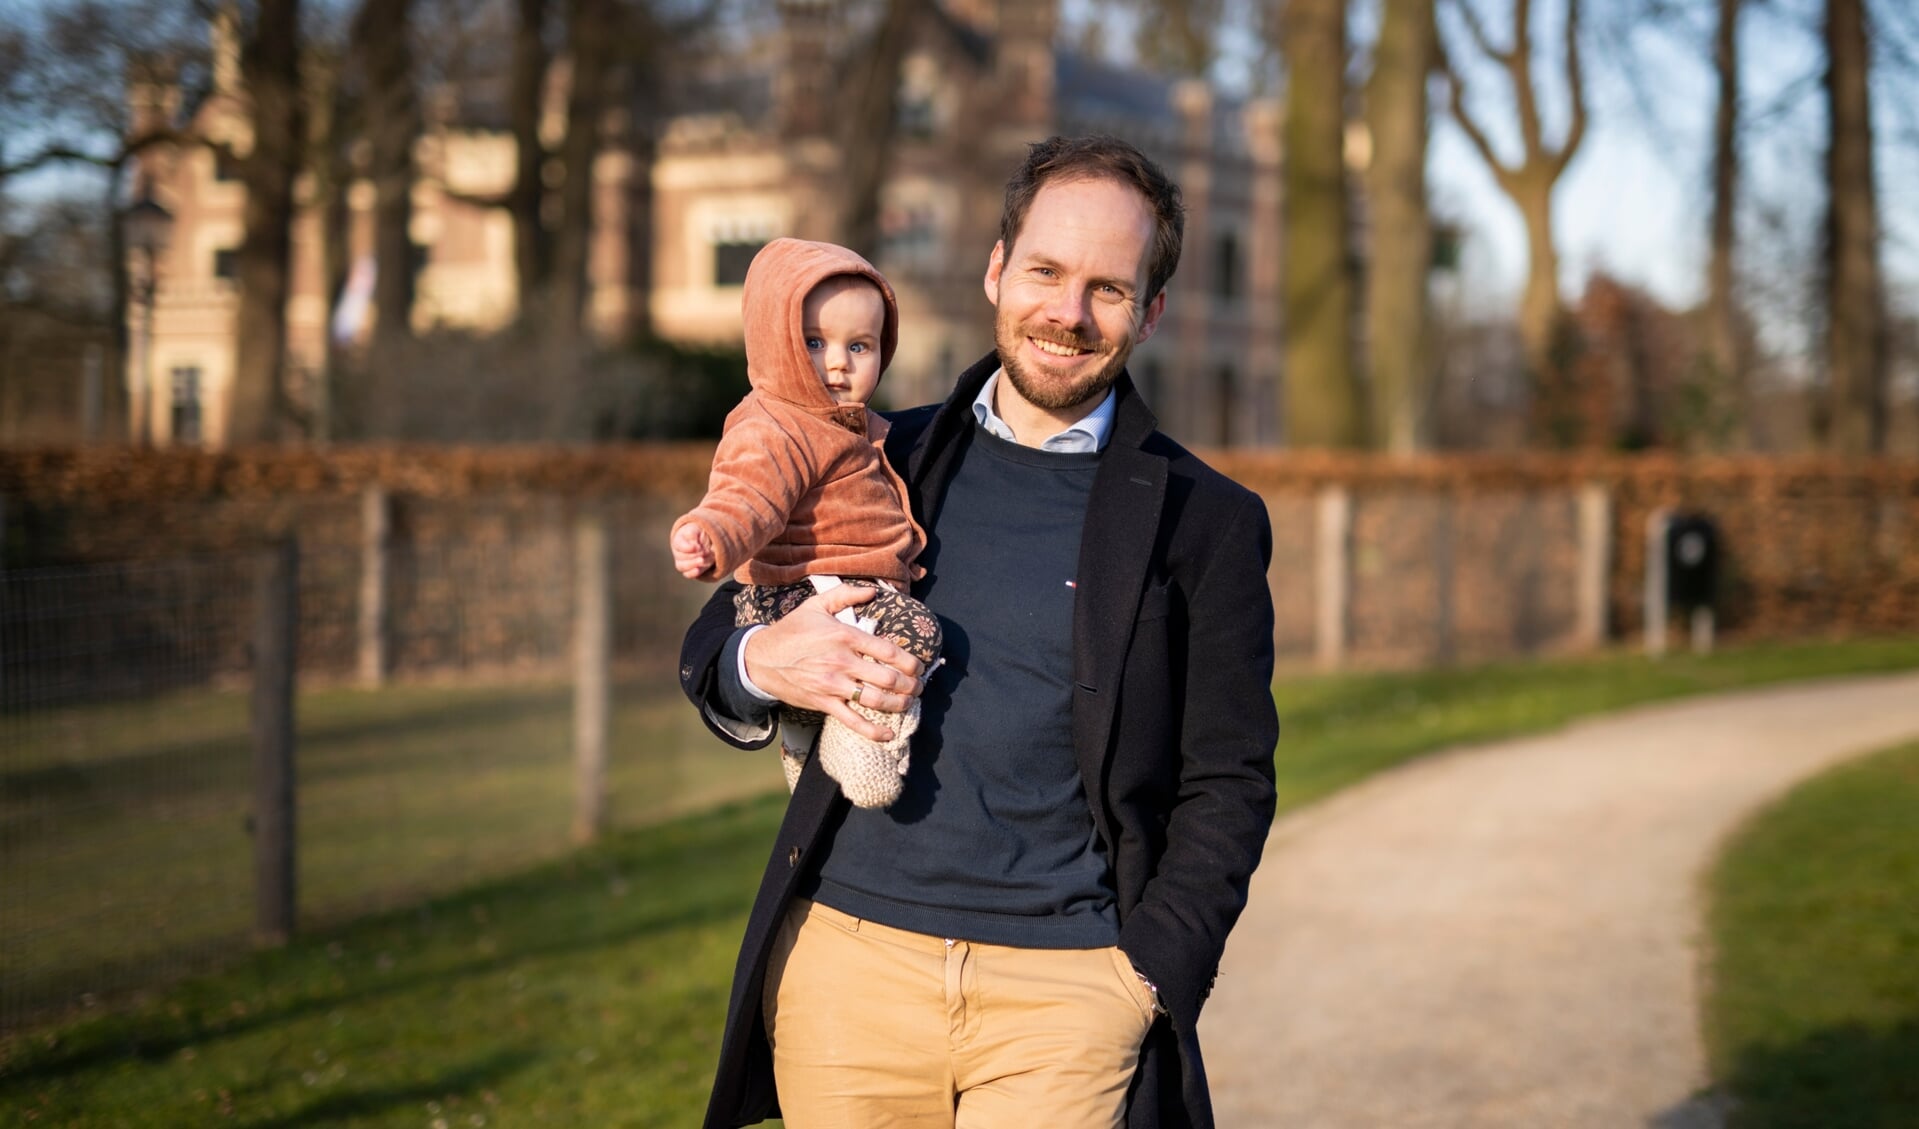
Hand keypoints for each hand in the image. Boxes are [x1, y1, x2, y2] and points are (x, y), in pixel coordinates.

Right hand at [671, 523, 714, 578]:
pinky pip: (687, 574)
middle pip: (681, 556)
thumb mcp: (697, 530)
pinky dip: (692, 573)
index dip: (688, 547)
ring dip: (694, 564)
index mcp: (679, 540)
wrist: (707, 543)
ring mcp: (682, 563)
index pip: (679, 545)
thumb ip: (693, 534)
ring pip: (683, 566)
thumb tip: (694, 546)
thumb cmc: (700, 535)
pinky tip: (698, 570)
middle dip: (695, 555)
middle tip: (706, 552)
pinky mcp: (689, 571)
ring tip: (703, 560)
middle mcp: (678, 552)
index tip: (698, 547)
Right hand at [743, 585, 925, 741]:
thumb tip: (873, 592)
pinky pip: (852, 721)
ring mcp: (833, 685)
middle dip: (911, 686)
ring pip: (876, 700)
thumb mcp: (817, 605)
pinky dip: (873, 731)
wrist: (761, 658)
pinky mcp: (824, 703)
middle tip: (919, 687)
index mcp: (845, 636)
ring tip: (909, 703)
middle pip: (888, 678)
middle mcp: (843, 662)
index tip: (919, 667)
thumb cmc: (791, 630)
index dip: (911, 662)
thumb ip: (846, 595)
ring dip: (899, 705)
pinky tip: (888, 735)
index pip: (889, 651)